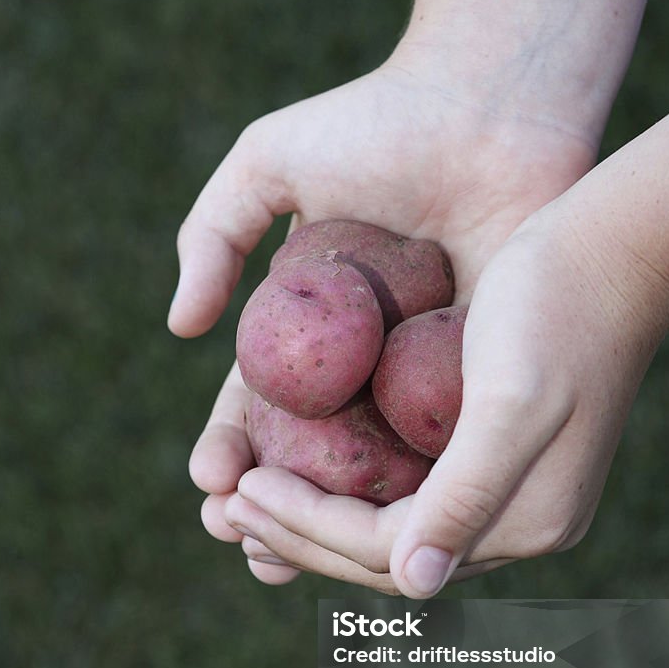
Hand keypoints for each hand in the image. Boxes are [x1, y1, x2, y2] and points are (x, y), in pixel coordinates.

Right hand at [174, 61, 597, 585]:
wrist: (488, 111)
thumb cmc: (379, 125)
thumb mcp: (270, 162)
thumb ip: (213, 232)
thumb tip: (180, 327)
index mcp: (307, 327)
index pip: (257, 406)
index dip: (230, 447)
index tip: (211, 480)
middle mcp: (358, 366)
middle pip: (303, 455)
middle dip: (264, 503)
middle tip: (234, 532)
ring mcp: (415, 383)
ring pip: (361, 476)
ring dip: (319, 525)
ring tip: (279, 556)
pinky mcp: (473, 388)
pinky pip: (431, 458)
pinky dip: (399, 506)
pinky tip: (372, 541)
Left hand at [226, 196, 668, 594]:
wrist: (613, 252)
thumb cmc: (559, 310)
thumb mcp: (513, 401)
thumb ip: (466, 496)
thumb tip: (413, 582)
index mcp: (524, 523)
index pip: (389, 552)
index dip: (309, 529)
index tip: (241, 492)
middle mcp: (516, 522)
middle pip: (386, 554)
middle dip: (302, 535)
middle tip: (228, 509)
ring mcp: (507, 493)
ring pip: (392, 530)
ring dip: (318, 520)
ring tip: (248, 498)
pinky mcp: (493, 456)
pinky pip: (408, 493)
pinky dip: (351, 488)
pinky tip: (307, 467)